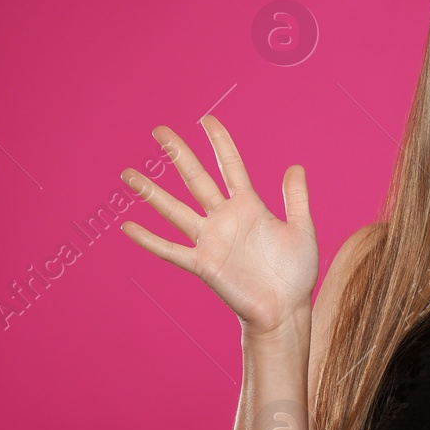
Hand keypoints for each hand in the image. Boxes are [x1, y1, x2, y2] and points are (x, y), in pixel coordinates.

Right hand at [118, 117, 317, 334]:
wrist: (286, 310)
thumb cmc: (295, 273)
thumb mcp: (302, 229)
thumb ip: (296, 199)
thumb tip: (295, 166)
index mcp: (249, 206)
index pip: (230, 166)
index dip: (220, 142)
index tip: (206, 119)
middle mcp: (224, 218)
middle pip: (196, 178)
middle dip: (178, 154)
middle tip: (159, 130)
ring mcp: (211, 241)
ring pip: (175, 210)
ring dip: (152, 193)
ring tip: (128, 174)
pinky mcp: (203, 265)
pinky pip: (171, 250)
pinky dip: (149, 240)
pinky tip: (128, 226)